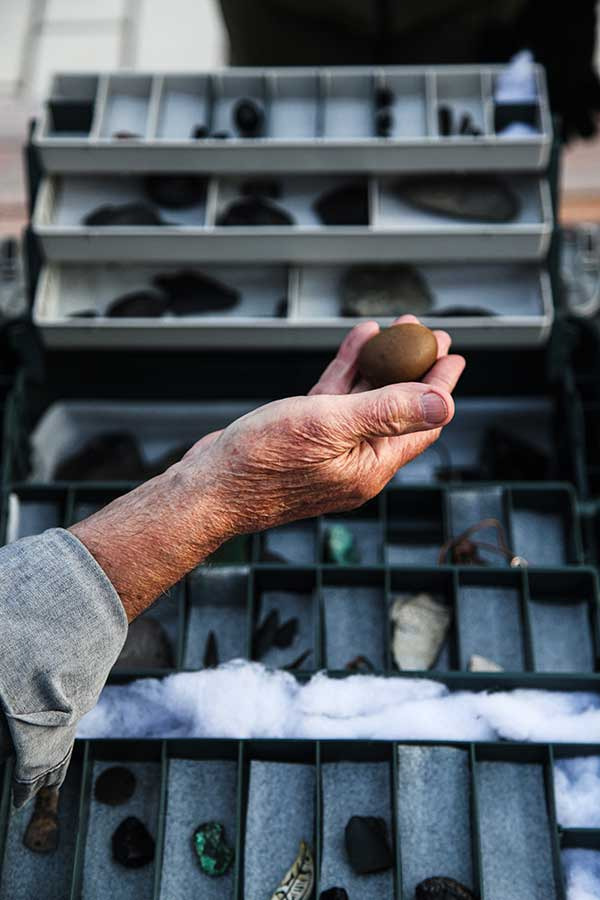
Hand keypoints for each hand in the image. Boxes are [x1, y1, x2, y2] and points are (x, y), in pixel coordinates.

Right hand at [72, 317, 463, 618]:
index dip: (440, 385)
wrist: (207, 489)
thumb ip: (389, 412)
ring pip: (366, 403)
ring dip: (381, 366)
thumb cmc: (262, 460)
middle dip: (414, 370)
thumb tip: (447, 404)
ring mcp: (329, 453)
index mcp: (371, 467)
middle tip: (427, 335)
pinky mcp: (302, 442)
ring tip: (394, 331)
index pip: (422, 423)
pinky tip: (355, 344)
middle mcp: (356, 463)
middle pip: (398, 410)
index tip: (451, 353)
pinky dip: (346, 373)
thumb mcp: (331, 426)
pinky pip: (335, 403)